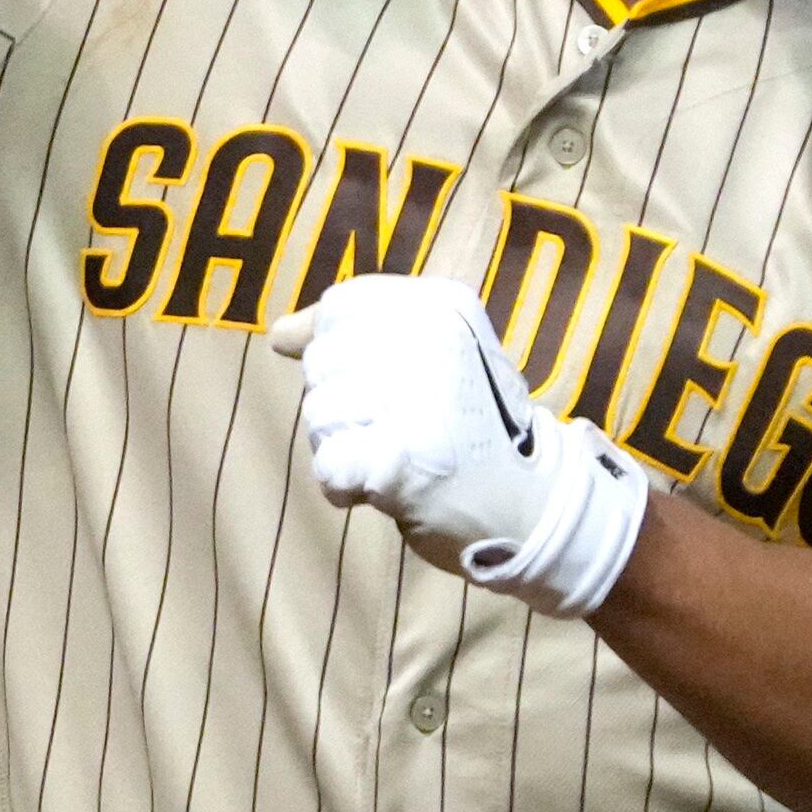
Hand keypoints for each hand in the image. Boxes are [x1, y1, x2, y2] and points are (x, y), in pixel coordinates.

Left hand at [267, 272, 653, 618]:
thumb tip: (278, 333)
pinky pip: (329, 467)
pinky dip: (347, 488)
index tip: (386, 382)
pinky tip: (388, 487)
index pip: (339, 308)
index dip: (342, 353)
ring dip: (346, 449)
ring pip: (318, 416)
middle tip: (403, 429)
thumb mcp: (427, 359)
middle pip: (321, 364)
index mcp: (441, 304)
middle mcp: (432, 339)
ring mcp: (418, 399)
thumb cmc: (470, 431)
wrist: (532, 507)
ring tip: (399, 457)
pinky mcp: (403, 459)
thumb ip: (350, 336)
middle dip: (345, 408)